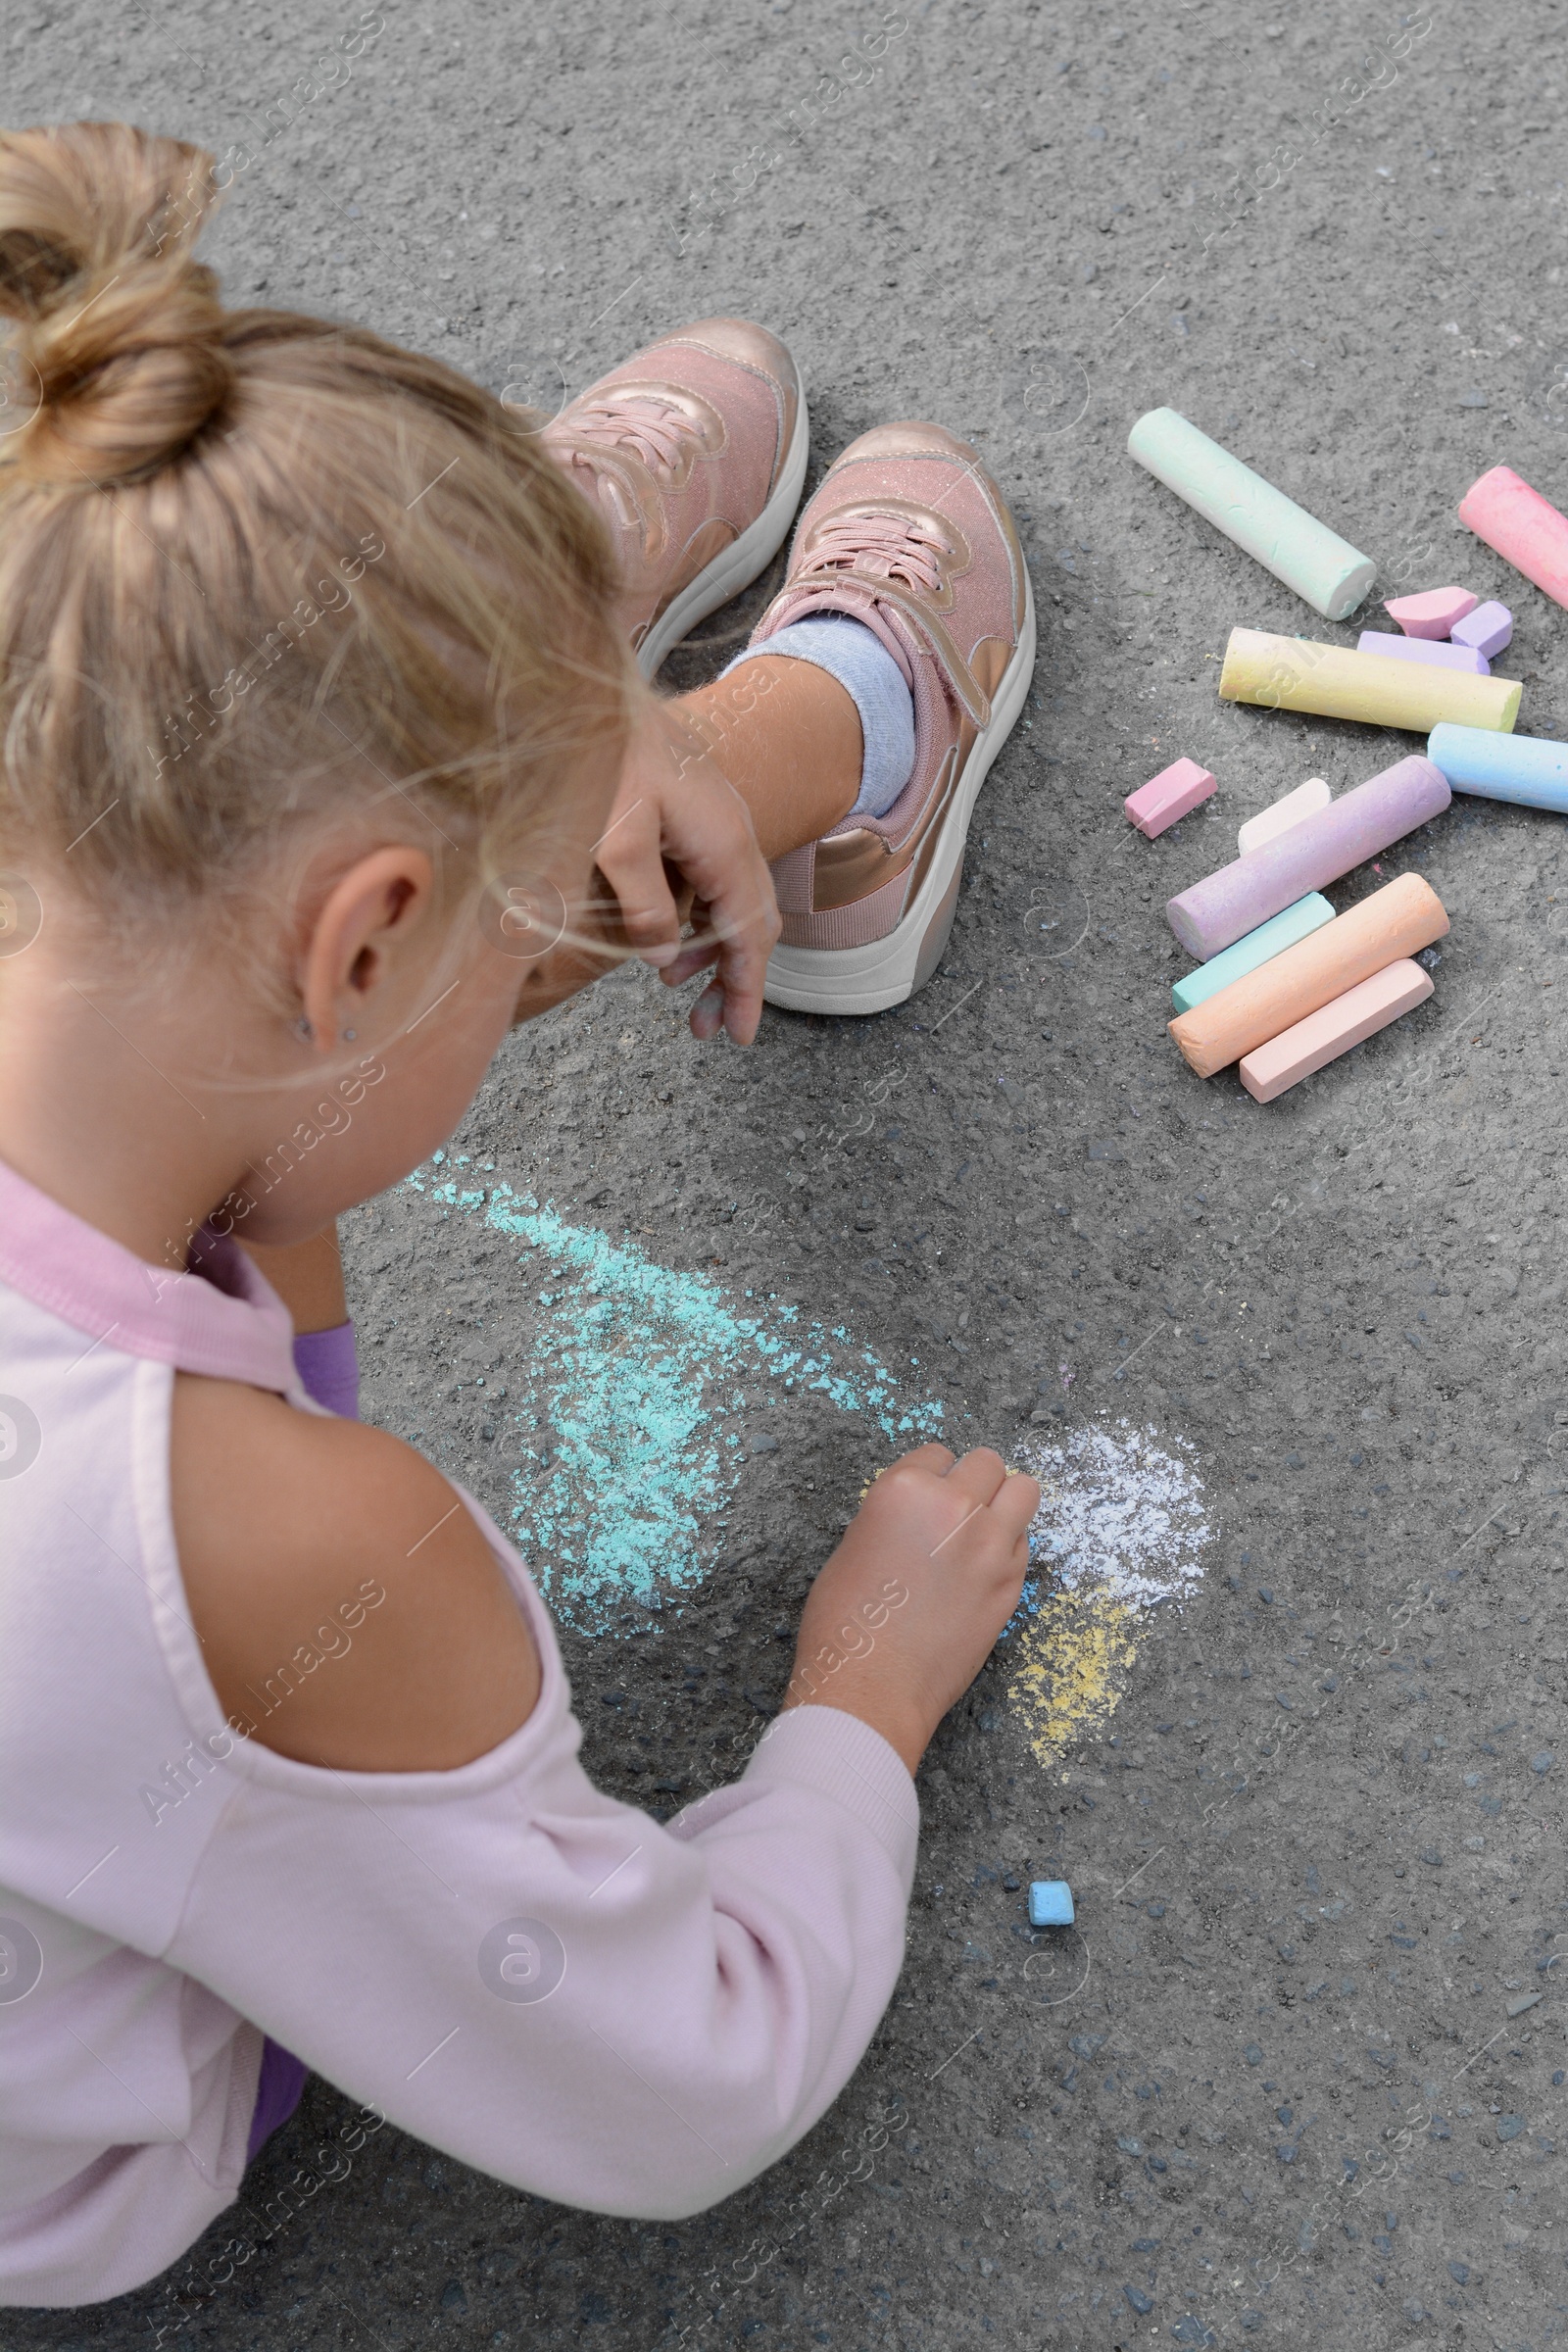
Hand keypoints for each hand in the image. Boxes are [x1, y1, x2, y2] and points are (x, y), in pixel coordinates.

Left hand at [591, 691, 780, 1043]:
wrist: (593, 687)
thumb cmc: (603, 756)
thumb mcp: (612, 840)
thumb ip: (642, 904)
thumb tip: (663, 955)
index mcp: (724, 846)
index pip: (750, 936)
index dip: (747, 990)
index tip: (740, 1035)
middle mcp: (733, 834)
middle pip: (753, 923)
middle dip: (735, 980)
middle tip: (705, 1027)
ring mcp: (717, 822)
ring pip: (733, 901)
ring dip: (713, 949)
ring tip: (676, 988)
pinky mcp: (696, 812)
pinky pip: (711, 879)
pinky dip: (698, 917)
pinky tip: (668, 933)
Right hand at [779, 1446, 1038, 1773]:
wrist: (871, 1688)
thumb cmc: (845, 1623)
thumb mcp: (854, 1545)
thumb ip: (895, 1515)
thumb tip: (918, 1514)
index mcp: (905, 1490)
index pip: (937, 1454)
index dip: (931, 1476)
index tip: (926, 1497)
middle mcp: (955, 1507)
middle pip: (987, 1463)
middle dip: (972, 1482)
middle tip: (957, 1511)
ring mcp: (991, 1545)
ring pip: (1024, 1490)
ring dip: (1004, 1502)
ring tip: (984, 1527)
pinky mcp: (1012, 1583)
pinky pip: (1024, 1542)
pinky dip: (1009, 1547)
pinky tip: (984, 1568)